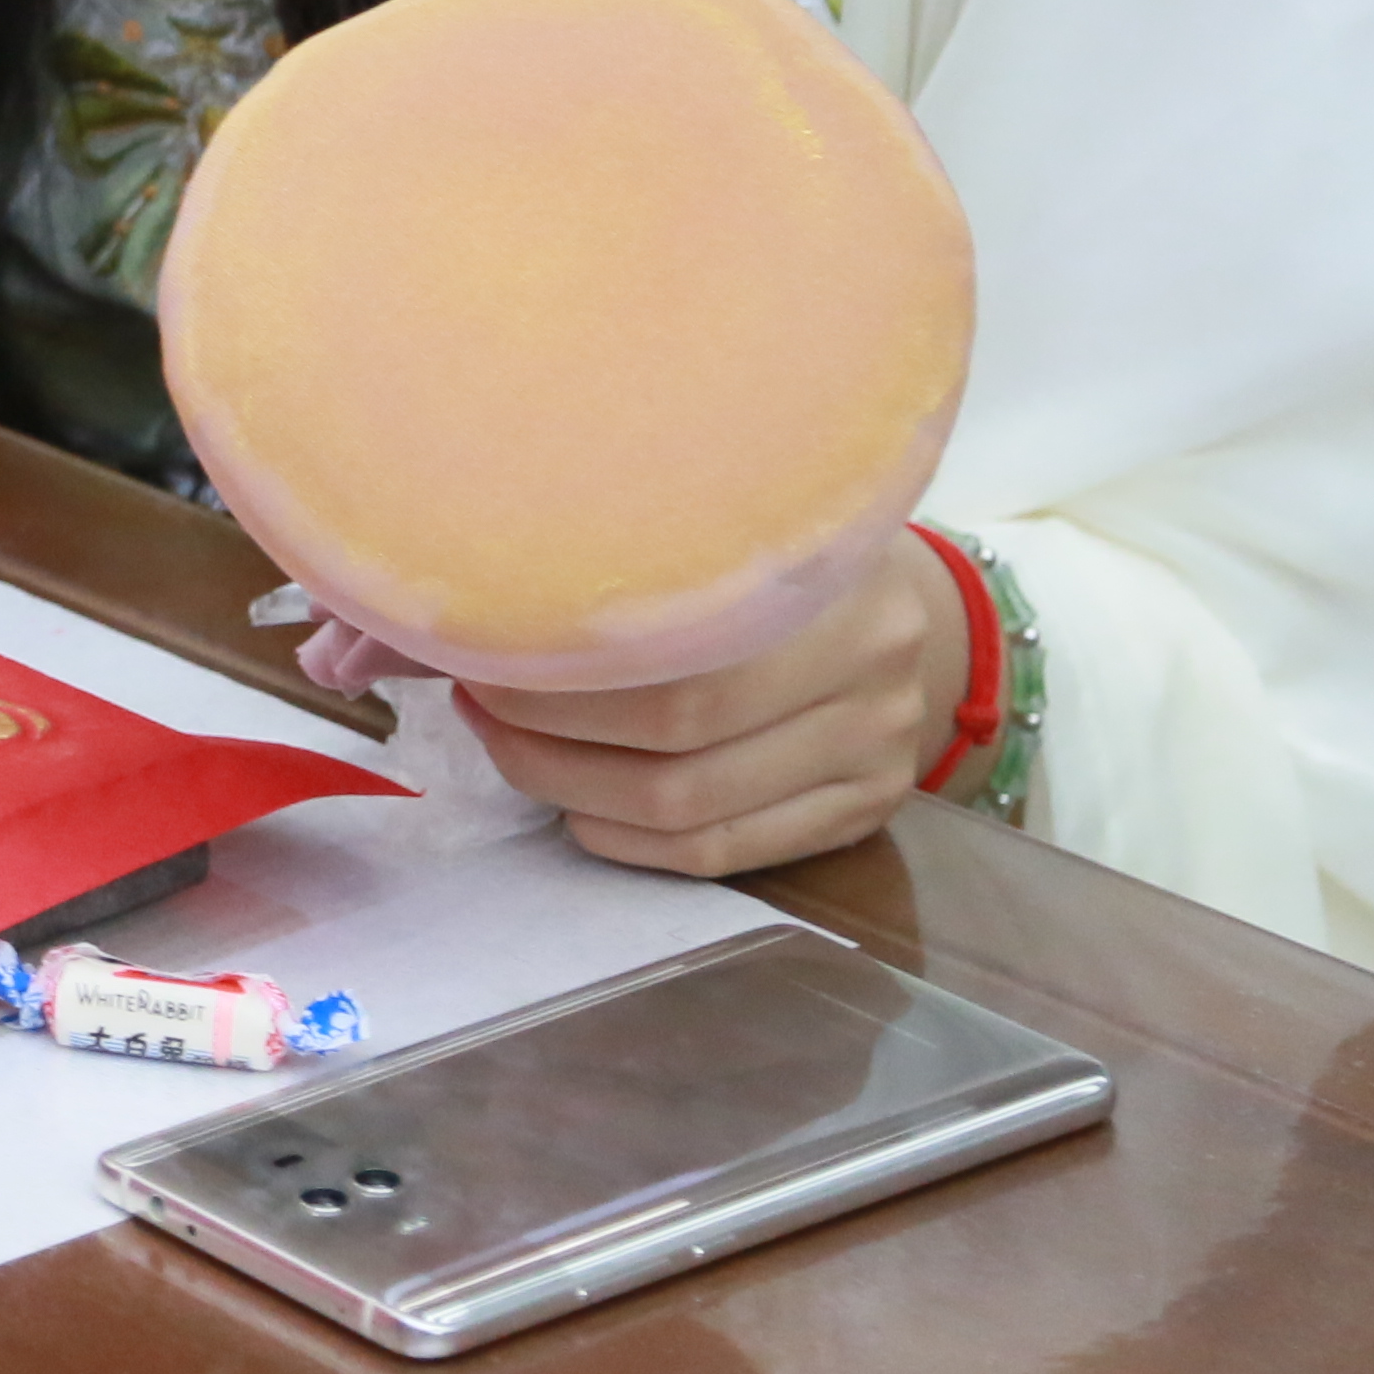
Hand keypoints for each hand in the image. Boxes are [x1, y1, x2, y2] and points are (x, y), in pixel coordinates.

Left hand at [455, 535, 971, 877]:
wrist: (898, 606)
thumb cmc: (774, 548)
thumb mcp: (724, 518)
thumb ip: (631, 549)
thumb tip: (475, 593)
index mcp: (832, 581)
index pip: (673, 664)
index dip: (557, 676)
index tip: (479, 654)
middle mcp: (870, 673)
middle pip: (678, 745)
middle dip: (548, 737)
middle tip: (479, 702)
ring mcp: (876, 755)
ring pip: (691, 815)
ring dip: (572, 792)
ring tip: (511, 745)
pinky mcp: (863, 815)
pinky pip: (722, 855)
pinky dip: (628, 841)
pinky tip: (575, 802)